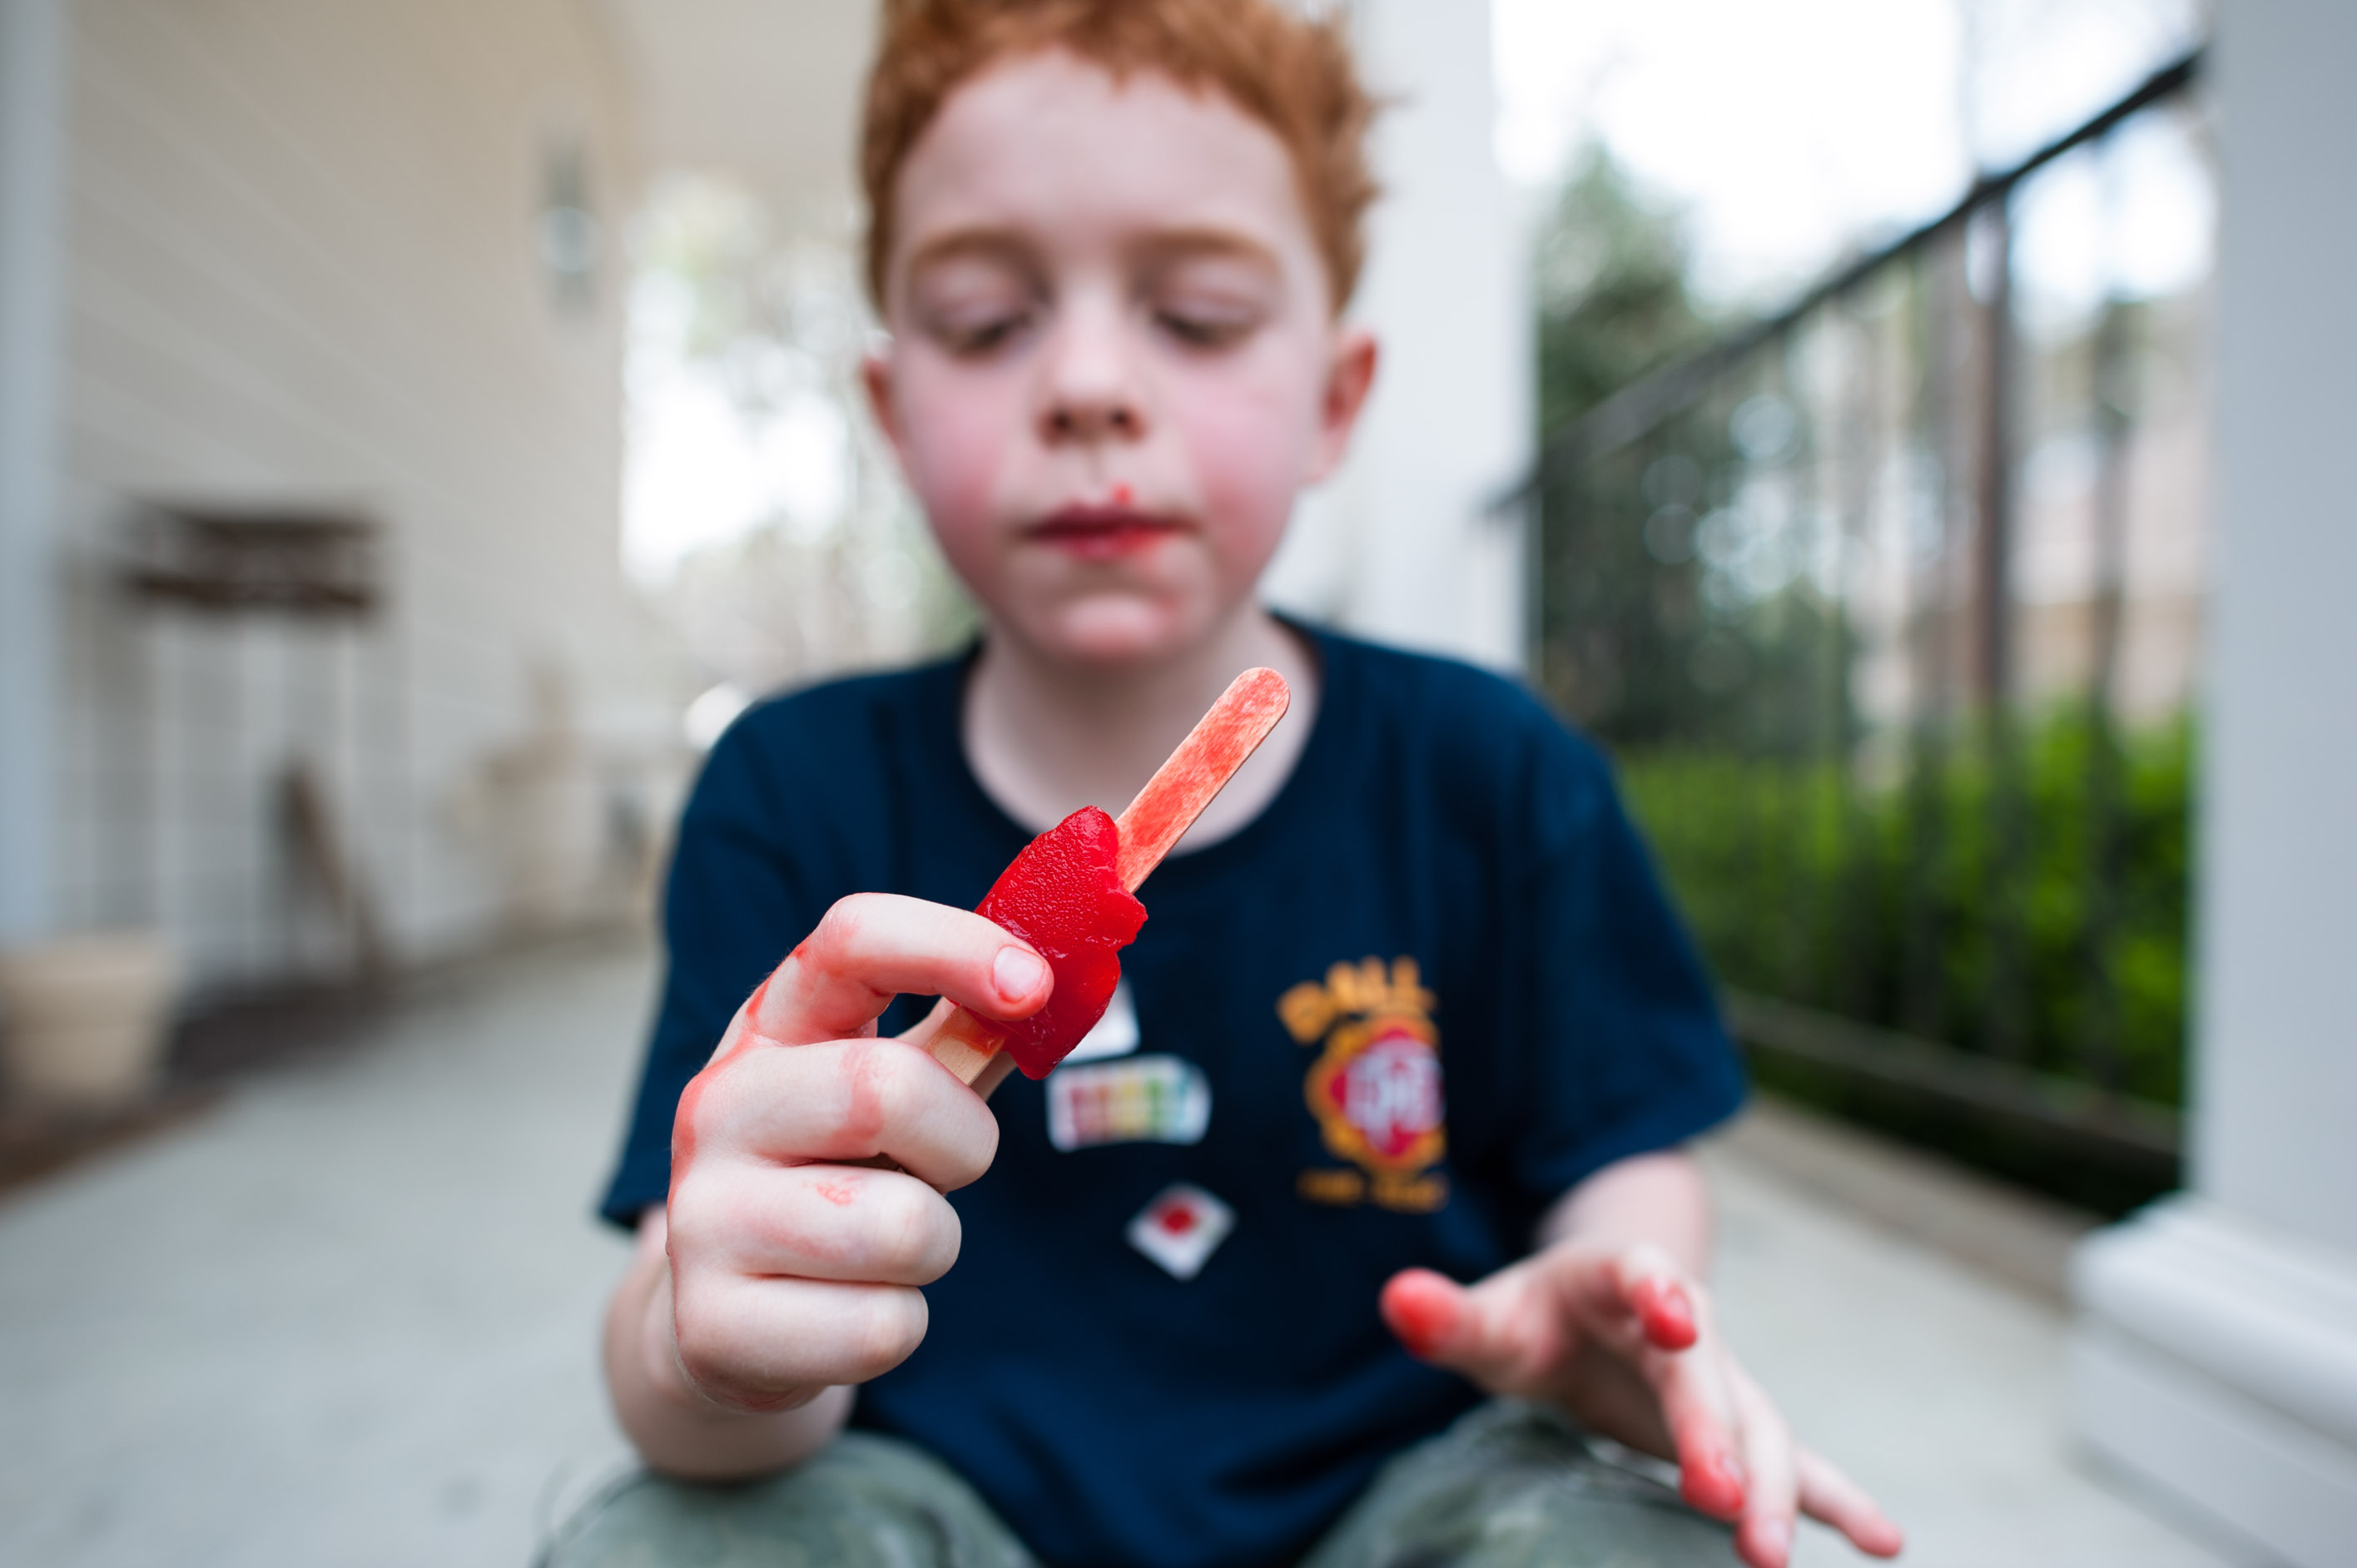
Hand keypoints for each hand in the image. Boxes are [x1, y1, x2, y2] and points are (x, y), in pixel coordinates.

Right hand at [659, 893, 1052, 1412]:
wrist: (731, 1315)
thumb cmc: (838, 1173)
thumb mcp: (885, 1088)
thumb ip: (963, 1032)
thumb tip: (1066, 981)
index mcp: (772, 1025)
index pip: (851, 939)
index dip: (952, 945)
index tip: (1034, 986)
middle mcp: (718, 1106)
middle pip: (884, 1089)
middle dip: (962, 1141)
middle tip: (947, 1166)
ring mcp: (701, 1217)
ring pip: (901, 1228)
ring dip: (933, 1244)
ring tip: (882, 1242)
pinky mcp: (712, 1327)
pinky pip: (881, 1327)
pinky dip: (896, 1324)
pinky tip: (845, 1306)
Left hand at [1381, 1245, 1902, 1566]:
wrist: (1593, 1307)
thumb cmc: (1532, 1315)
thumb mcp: (1485, 1315)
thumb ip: (1444, 1314)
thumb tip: (1396, 1298)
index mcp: (1620, 1276)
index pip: (1642, 1275)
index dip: (1659, 1291)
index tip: (1676, 1316)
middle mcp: (1684, 1323)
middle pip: (1706, 1373)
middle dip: (1716, 1436)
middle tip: (1723, 1503)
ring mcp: (1719, 1378)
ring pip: (1759, 1426)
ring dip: (1778, 1486)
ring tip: (1773, 1553)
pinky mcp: (1735, 1429)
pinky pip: (1800, 1464)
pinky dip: (1840, 1499)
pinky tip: (1885, 1542)